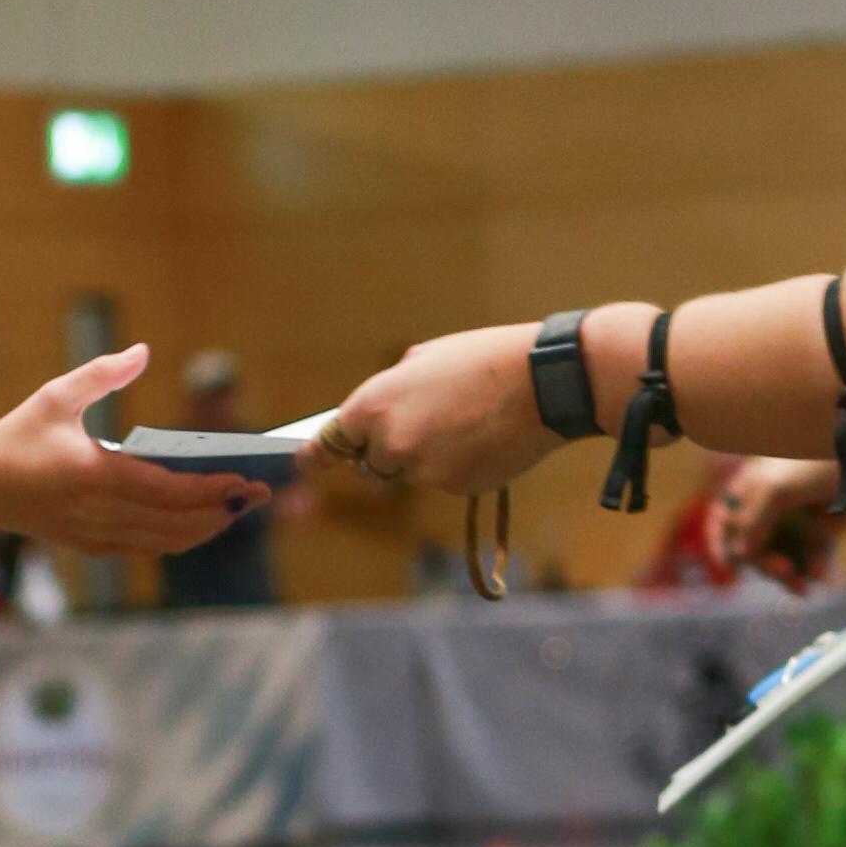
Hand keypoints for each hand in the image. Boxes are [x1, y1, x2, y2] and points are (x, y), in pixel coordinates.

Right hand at [0, 348, 274, 559]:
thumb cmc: (15, 438)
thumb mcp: (55, 396)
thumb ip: (103, 373)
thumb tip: (143, 352)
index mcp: (95, 475)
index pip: (170, 491)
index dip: (214, 490)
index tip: (248, 479)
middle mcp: (100, 511)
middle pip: (179, 523)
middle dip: (226, 511)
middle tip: (261, 494)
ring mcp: (96, 534)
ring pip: (167, 541)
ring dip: (207, 528)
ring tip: (237, 507)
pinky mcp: (91, 544)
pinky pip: (146, 547)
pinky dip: (178, 537)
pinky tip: (199, 520)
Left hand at [326, 321, 557, 501]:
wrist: (540, 383)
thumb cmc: (483, 360)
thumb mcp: (424, 358)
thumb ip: (393, 390)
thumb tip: (384, 412)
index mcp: (374, 405)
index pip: (333, 439)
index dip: (319, 453)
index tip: (304, 463)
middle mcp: (390, 443)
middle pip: (374, 463)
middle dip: (391, 449)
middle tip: (429, 422)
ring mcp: (422, 471)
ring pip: (414, 472)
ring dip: (429, 457)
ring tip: (468, 422)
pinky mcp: (455, 488)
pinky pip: (447, 482)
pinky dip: (459, 466)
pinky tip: (485, 439)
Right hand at [698, 454, 836, 583]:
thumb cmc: (816, 460)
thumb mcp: (775, 489)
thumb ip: (751, 523)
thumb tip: (739, 555)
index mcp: (750, 490)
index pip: (723, 522)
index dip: (721, 546)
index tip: (730, 569)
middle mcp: (769, 508)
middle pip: (753, 549)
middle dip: (765, 565)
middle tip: (783, 571)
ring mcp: (795, 522)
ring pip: (780, 560)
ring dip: (788, 577)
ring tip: (802, 587)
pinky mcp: (821, 533)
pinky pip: (808, 560)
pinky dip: (811, 571)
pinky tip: (820, 574)